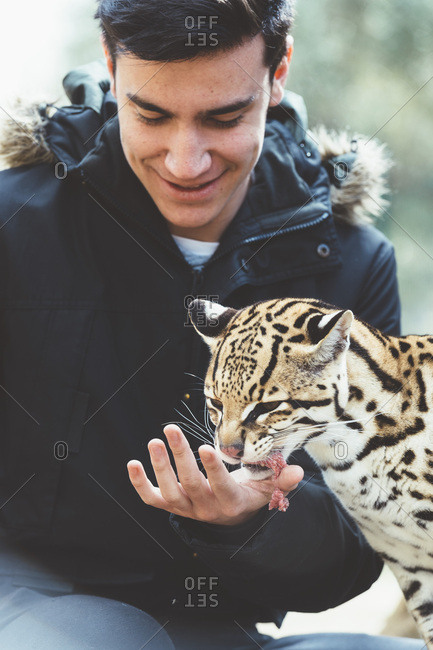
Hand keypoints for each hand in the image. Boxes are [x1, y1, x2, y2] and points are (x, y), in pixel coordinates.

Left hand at [127, 424, 303, 525]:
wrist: (228, 520)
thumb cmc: (249, 496)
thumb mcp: (267, 490)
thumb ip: (282, 481)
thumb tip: (297, 471)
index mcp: (231, 503)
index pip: (222, 487)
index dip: (214, 469)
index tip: (208, 447)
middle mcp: (206, 509)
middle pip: (191, 484)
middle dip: (180, 457)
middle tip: (170, 429)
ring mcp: (186, 509)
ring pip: (169, 491)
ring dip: (160, 466)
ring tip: (155, 440)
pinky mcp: (170, 506)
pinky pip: (151, 499)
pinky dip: (139, 484)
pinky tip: (131, 463)